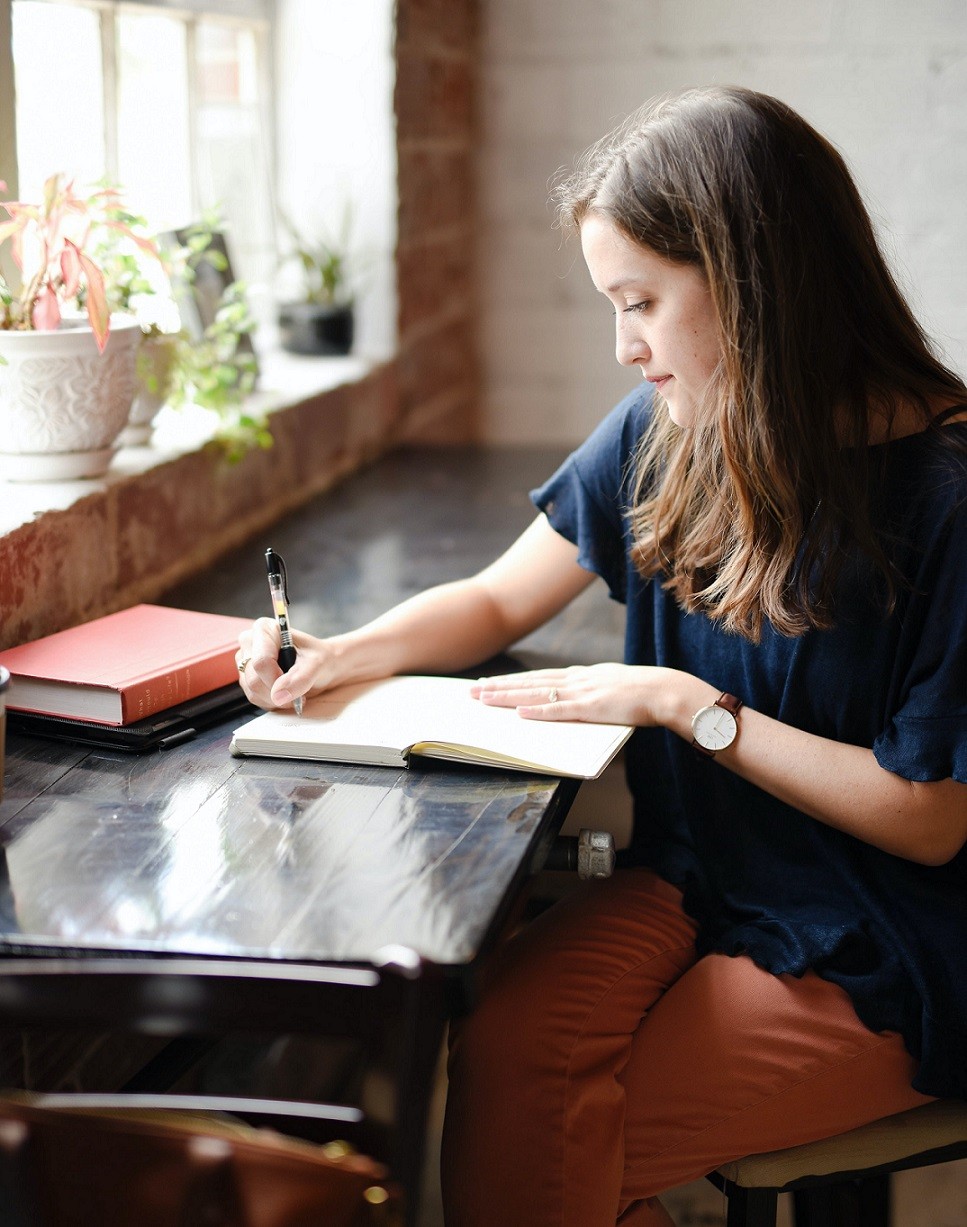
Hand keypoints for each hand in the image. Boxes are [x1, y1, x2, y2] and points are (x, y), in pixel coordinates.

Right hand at [236, 618, 337, 710]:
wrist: (324, 666)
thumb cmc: (320, 658)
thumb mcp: (317, 664)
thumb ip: (300, 678)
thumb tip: (278, 695)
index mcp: (264, 629)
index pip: (261, 661)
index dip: (276, 679)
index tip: (295, 684)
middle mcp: (250, 642)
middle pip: (254, 679)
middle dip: (278, 692)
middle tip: (298, 691)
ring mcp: (246, 661)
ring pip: (252, 691)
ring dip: (276, 699)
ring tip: (293, 691)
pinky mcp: (247, 677)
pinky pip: (254, 698)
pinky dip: (272, 701)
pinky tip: (285, 693)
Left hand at [471, 663, 686, 727]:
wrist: (665, 691)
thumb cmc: (643, 693)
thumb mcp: (611, 686)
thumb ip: (592, 691)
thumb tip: (578, 699)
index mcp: (581, 675)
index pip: (539, 676)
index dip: (512, 680)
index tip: (490, 683)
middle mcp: (576, 680)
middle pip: (529, 682)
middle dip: (499, 686)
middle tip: (472, 690)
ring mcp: (582, 692)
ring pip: (537, 693)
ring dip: (508, 696)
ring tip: (484, 698)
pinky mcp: (591, 708)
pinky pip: (559, 710)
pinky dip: (537, 711)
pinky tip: (519, 712)